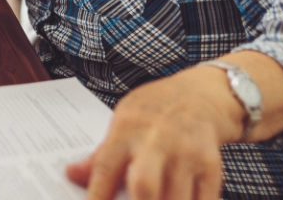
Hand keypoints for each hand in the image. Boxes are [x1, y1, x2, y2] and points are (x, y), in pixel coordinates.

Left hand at [65, 67, 245, 199]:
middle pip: (144, 185)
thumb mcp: (124, 121)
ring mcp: (187, 154)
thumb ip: (101, 154)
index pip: (105, 167)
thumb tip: (71, 174)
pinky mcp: (211, 166)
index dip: (97, 195)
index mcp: (127, 128)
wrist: (201, 94)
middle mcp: (157, 140)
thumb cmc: (154, 111)